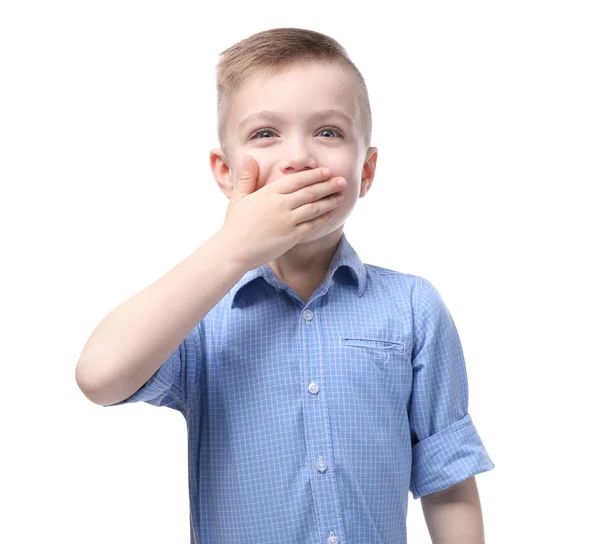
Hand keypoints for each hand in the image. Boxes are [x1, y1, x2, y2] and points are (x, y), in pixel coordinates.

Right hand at [221, 154, 345, 269]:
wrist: (234, 250)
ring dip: (330, 201)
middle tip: (342, 181)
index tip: (326, 171)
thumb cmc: (235, 224)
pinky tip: (332, 214)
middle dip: (328, 185)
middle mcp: (281, 205)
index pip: (297, 180)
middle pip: (310, 192)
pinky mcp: (291, 236)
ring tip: (341, 196)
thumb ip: (247, 177)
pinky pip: (312, 225)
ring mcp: (287, 221)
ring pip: (314, 208)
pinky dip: (324, 219)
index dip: (314, 175)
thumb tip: (249, 157)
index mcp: (269, 193)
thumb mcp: (239, 197)